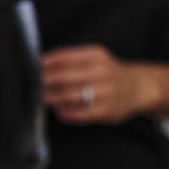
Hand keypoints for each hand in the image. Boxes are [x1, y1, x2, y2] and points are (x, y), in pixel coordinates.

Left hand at [41, 45, 155, 123]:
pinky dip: (63, 113)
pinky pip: (76, 114)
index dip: (43, 66)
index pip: (62, 58)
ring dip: (51, 100)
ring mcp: (104, 92)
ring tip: (43, 100)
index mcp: (95, 55)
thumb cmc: (106, 74)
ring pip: (67, 97)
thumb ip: (68, 61)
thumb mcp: (93, 59)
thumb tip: (37, 67)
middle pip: (62, 78)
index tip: (30, 71)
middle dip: (43, 84)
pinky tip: (59, 110)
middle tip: (31, 89)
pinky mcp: (105, 111)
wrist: (137, 88)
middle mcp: (101, 71)